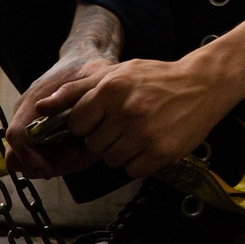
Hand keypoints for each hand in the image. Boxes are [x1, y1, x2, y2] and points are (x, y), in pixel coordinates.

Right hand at [5, 55, 116, 177]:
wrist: (85, 58)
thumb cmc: (89, 67)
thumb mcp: (90, 76)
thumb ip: (71, 92)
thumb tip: (42, 109)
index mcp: (32, 101)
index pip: (17, 136)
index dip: (30, 157)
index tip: (53, 167)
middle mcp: (25, 114)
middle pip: (17, 155)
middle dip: (42, 166)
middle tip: (72, 159)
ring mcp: (29, 122)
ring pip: (27, 158)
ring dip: (50, 164)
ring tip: (78, 154)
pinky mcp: (38, 129)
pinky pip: (38, 153)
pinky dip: (54, 159)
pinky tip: (76, 151)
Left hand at [38, 56, 232, 179]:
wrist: (203, 84)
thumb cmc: (156, 78)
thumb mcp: (117, 73)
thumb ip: (76, 90)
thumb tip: (41, 108)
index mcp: (112, 88)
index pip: (76, 123)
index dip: (88, 122)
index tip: (103, 116)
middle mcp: (126, 111)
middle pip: (94, 144)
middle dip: (106, 136)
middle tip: (127, 121)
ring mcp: (144, 134)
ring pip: (111, 160)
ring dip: (122, 150)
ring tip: (140, 131)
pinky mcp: (161, 153)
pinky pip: (132, 170)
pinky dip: (139, 160)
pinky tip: (152, 142)